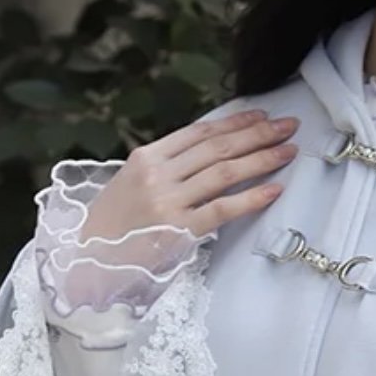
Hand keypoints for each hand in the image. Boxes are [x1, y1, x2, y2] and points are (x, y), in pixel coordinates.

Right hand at [82, 108, 299, 248]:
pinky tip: (274, 189)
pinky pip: (223, 209)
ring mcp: (168, 201)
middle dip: (257, 134)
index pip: (200, 132)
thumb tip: (206, 157)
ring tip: (288, 151)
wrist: (87, 260)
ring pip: (224, 171)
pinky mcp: (178, 230)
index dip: (235, 122)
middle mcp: (158, 173)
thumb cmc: (113, 226)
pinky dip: (251, 197)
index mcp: (146, 157)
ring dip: (261, 159)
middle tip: (288, 126)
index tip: (261, 115)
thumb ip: (165, 169)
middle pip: (217, 147)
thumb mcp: (132, 185)